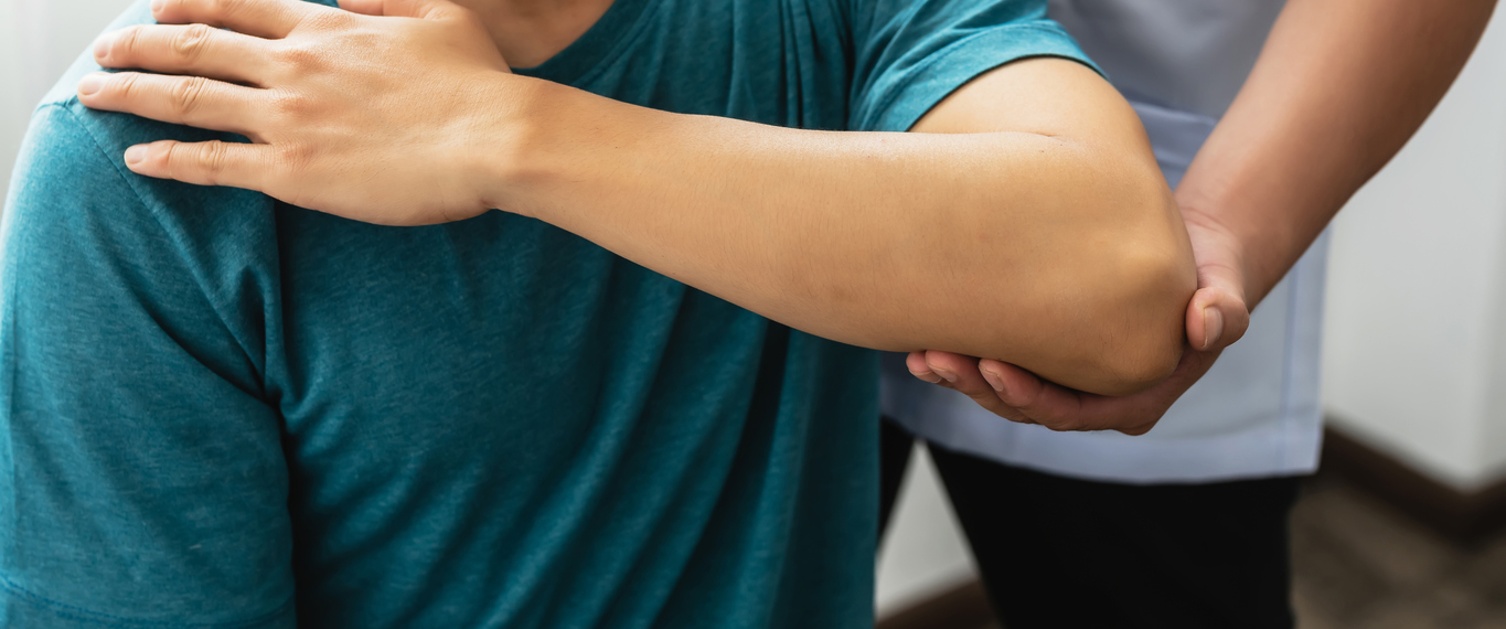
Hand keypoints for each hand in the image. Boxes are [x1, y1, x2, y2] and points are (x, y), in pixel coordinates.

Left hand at [79, 0, 515, 224]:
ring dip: (132, 92)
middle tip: (105, 48)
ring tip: (92, 93)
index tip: (158, 6)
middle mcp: (295, 64)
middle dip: (139, 44)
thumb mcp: (441, 13)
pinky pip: (212, 162)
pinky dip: (168, 158)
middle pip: (195, 45)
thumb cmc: (481, 82)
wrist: (497, 137)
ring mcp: (288, 117)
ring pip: (187, 97)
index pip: (239, 7)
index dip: (191, 3)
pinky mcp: (292, 172)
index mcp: (328, 27)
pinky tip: (136, 159)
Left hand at [907, 202, 1251, 434]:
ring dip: (957, 375)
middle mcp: (1091, 399)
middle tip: (936, 357)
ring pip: (1000, 389)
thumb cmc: (1209, 274)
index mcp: (1132, 399)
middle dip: (977, 386)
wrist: (1190, 256)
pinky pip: (994, 360)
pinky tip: (920, 338)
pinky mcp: (1041, 353)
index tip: (994, 365)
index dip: (1030, 396)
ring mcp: (1062, 379)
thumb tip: (1208, 324)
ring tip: (918, 354)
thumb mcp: (1224, 288)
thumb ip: (1223, 310)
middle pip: (1024, 406)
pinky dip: (960, 353)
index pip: (1072, 412)